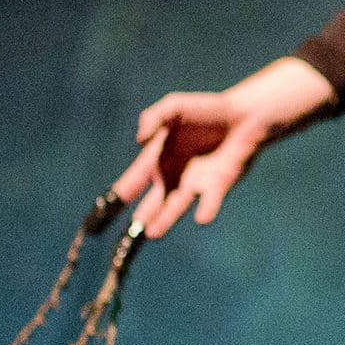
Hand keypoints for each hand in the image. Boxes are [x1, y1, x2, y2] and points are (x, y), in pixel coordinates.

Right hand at [111, 57, 335, 237]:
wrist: (243, 117)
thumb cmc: (206, 110)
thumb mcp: (174, 107)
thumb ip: (155, 117)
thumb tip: (140, 140)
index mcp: (156, 160)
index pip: (132, 183)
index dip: (117, 199)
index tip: (101, 216)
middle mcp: (172, 177)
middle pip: (151, 204)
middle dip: (140, 219)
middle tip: (126, 237)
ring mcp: (194, 184)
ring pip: (175, 207)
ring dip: (165, 220)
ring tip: (152, 233)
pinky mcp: (217, 187)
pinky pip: (209, 202)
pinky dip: (205, 209)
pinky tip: (201, 218)